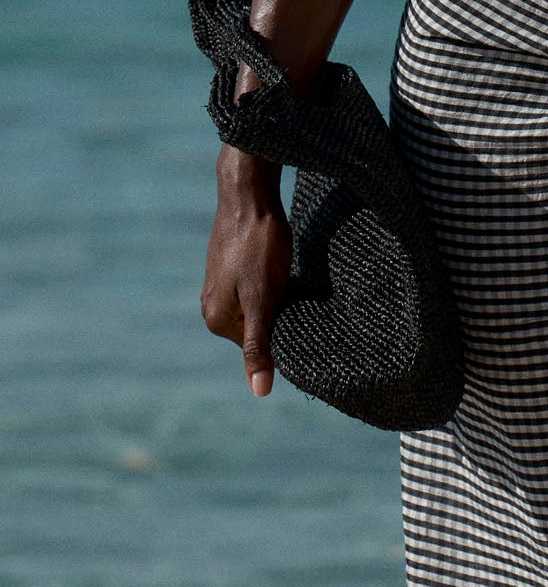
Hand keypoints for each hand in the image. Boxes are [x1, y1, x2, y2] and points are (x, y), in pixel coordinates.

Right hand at [201, 151, 292, 395]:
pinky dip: (270, 280)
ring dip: (276, 295)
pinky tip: (280, 264)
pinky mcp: (228, 265)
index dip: (284, 328)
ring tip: (287, 274)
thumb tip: (260, 392)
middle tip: (293, 287)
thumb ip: (259, 345)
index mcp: (217, 321)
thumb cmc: (259, 246)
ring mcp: (218, 285)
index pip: (260, 347)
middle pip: (257, 325)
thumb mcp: (264, 299)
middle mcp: (211, 306)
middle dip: (278, 312)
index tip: (296, 306)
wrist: (249, 194)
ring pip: (257, 304)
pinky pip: (254, 286)